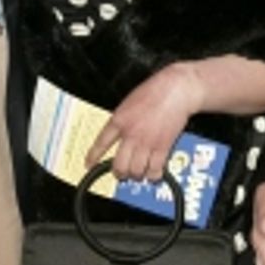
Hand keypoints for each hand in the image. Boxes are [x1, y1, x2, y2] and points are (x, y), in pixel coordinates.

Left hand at [85, 63, 203, 180]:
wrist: (176, 90)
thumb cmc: (155, 91)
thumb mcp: (129, 102)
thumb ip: (122, 119)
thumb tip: (119, 134)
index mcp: (119, 120)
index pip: (101, 143)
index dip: (93, 156)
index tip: (89, 164)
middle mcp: (131, 134)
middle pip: (119, 165)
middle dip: (119, 173)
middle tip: (122, 172)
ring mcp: (147, 143)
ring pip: (136, 171)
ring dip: (136, 175)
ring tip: (139, 172)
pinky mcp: (163, 147)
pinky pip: (155, 170)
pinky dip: (153, 175)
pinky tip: (153, 173)